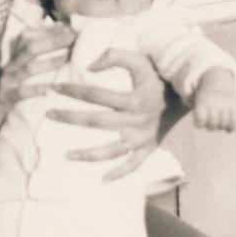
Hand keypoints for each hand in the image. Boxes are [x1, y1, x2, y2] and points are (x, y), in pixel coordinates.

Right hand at [0, 21, 75, 129]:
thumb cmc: (13, 87)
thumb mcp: (21, 67)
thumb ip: (36, 51)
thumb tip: (60, 31)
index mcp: (14, 56)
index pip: (31, 36)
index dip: (51, 30)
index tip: (72, 27)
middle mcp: (11, 64)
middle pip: (31, 47)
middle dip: (54, 40)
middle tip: (75, 37)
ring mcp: (8, 80)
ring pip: (29, 68)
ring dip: (50, 61)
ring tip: (69, 57)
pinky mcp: (6, 96)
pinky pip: (22, 92)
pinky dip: (36, 90)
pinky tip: (50, 90)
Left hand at [46, 48, 167, 179]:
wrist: (187, 96)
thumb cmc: (158, 76)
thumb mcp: (141, 60)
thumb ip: (115, 56)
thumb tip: (90, 66)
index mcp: (133, 99)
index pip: (95, 94)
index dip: (72, 90)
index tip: (53, 87)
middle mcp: (136, 121)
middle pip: (96, 122)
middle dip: (69, 118)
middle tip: (48, 114)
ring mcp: (142, 139)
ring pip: (110, 150)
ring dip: (87, 154)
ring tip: (65, 154)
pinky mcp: (148, 149)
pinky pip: (133, 166)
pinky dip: (119, 174)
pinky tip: (101, 180)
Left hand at [193, 68, 235, 130]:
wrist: (219, 81)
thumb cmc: (204, 96)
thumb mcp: (194, 98)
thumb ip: (188, 102)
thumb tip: (186, 103)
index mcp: (202, 102)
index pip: (200, 120)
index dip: (200, 124)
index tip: (201, 121)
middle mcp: (214, 103)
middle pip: (212, 124)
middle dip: (211, 126)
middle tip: (211, 123)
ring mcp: (226, 104)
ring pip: (223, 124)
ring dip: (221, 127)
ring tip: (219, 123)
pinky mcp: (235, 106)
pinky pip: (234, 122)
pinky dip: (231, 127)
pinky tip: (228, 127)